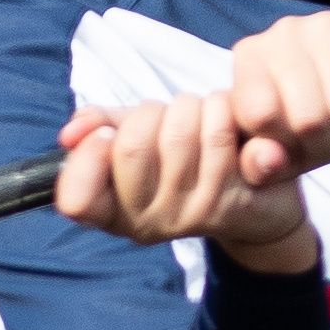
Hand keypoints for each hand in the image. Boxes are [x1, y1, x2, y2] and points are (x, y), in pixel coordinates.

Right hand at [54, 94, 318, 273]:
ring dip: (191, 106)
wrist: (257, 193)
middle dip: (149, 112)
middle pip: (131, 147)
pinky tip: (228, 118)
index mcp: (113, 213)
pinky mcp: (235, 201)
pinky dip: (222, 108)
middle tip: (167, 115)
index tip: (107, 135)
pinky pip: (219, 136)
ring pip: (179, 134)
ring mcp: (192, 216)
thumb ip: (95, 126)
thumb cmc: (181, 157)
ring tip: (201, 114)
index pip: (77, 201)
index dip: (88, 157)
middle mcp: (149, 223)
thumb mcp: (132, 138)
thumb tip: (71, 135)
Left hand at [224, 10, 329, 187]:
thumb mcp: (285, 145)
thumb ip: (261, 163)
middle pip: (307, 117)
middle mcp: (283, 33)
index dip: (288, 143)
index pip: (260, 115)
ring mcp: (326, 24)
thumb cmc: (321, 110)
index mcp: (250, 58)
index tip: (300, 141)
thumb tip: (267, 161)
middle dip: (329, 142)